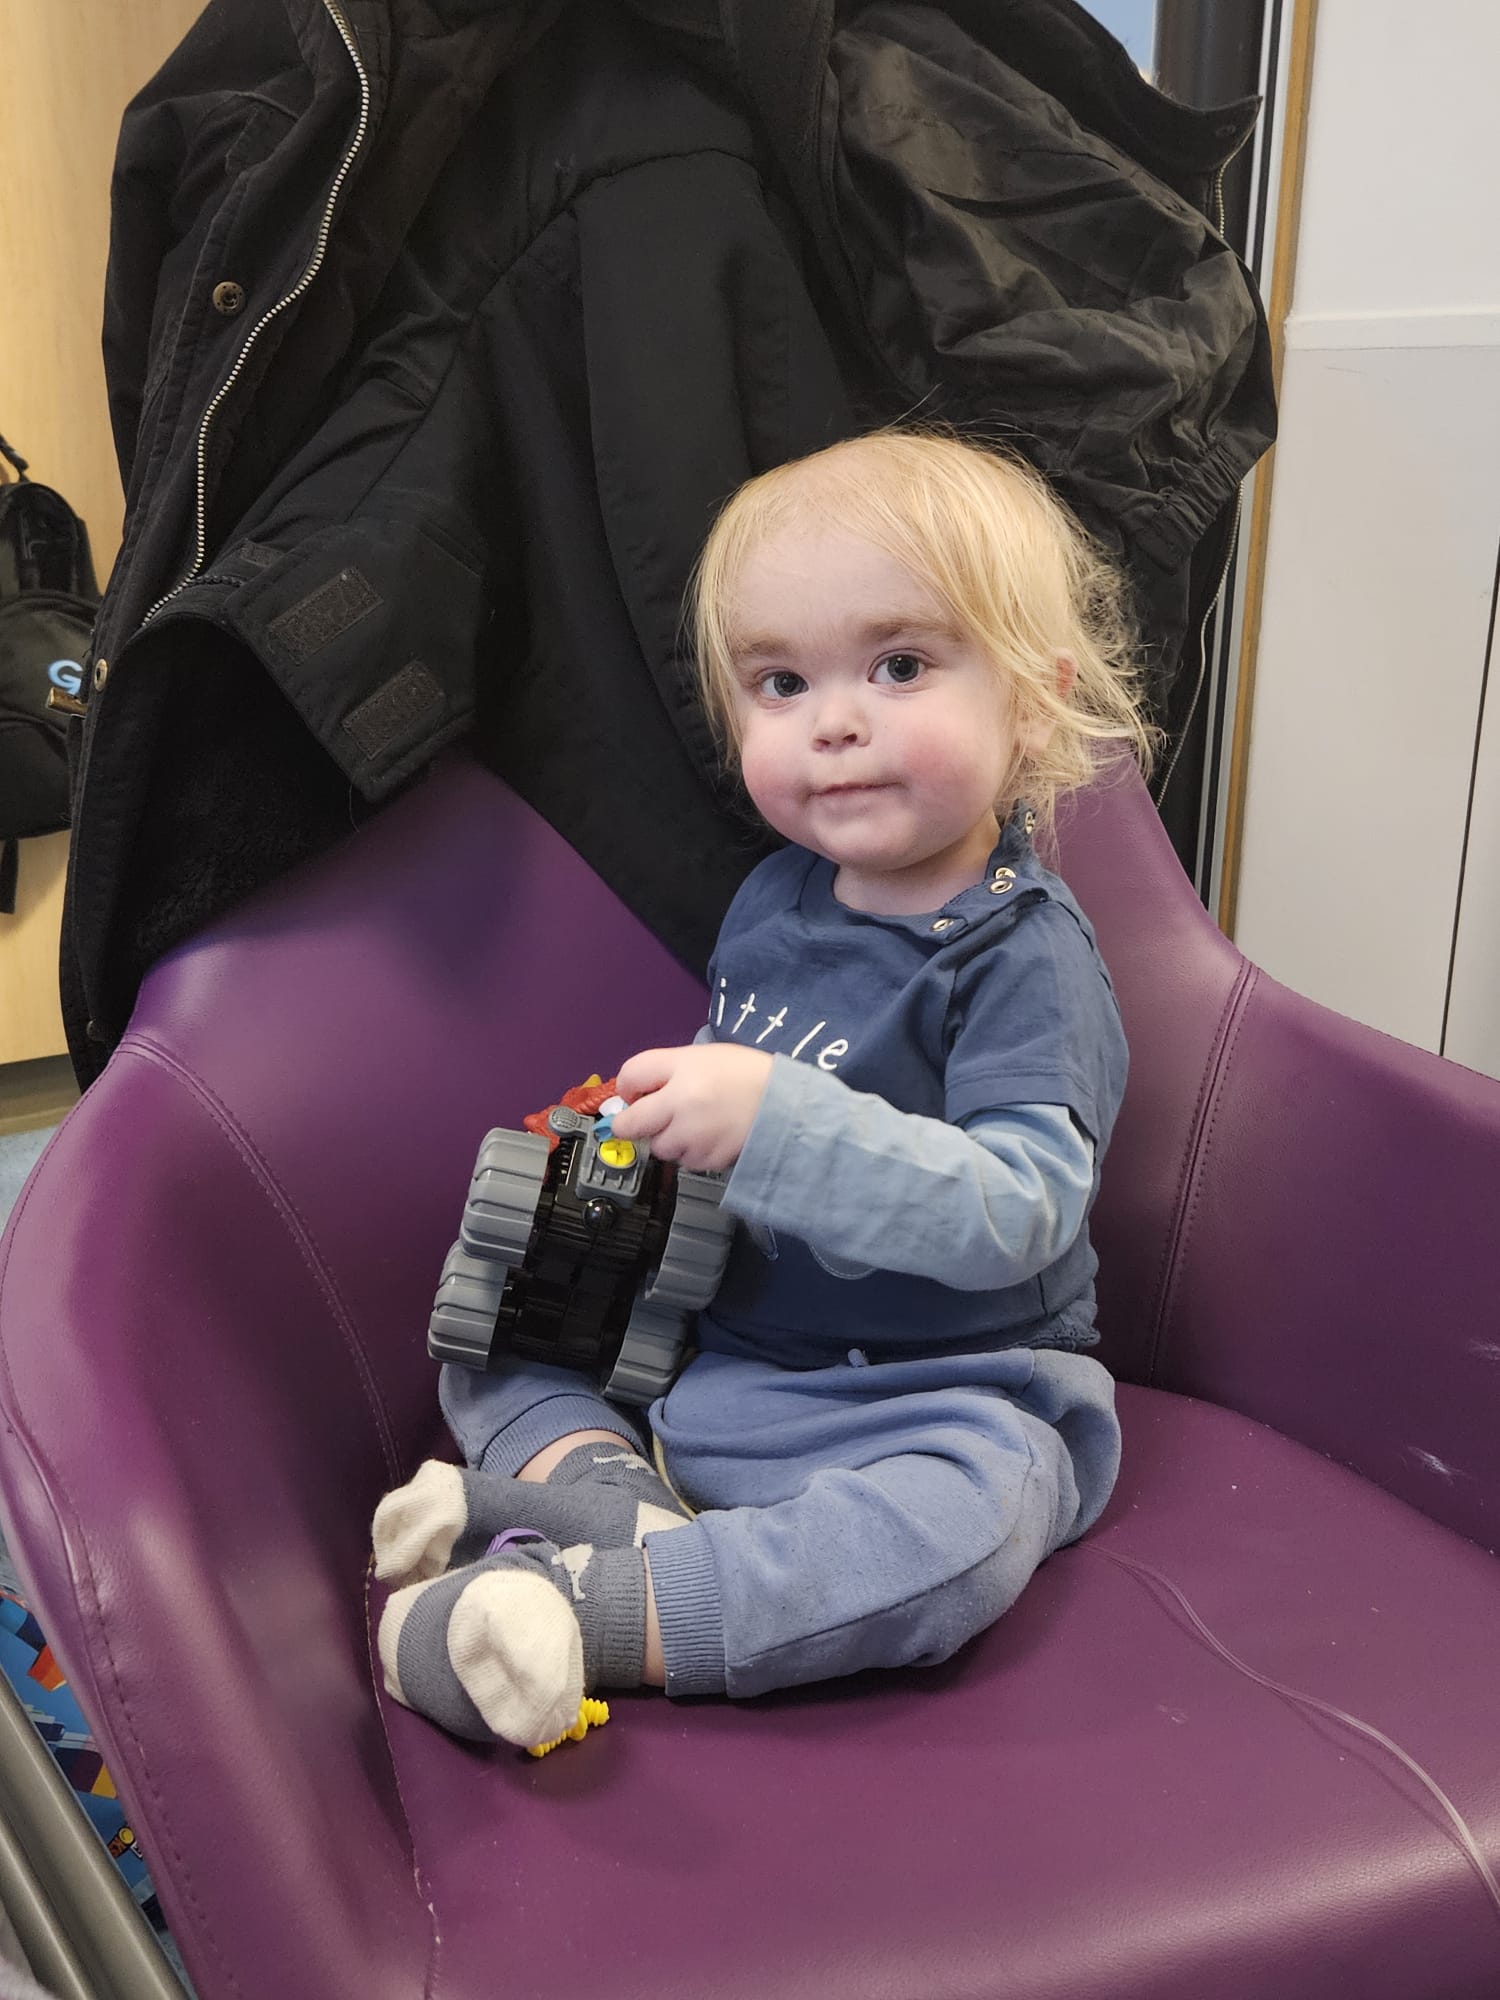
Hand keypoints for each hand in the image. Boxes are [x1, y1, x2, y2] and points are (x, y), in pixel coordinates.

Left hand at [611, 1043, 772, 1171]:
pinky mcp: (708, 1159)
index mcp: (683, 1069)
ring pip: (659, 1147)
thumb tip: (638, 1092)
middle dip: (632, 1124)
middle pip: (630, 1124)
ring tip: (693, 1125)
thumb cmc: (747, 1074)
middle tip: (646, 1120)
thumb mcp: (704, 1056)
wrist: (788, 1102)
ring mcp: (694, 1135)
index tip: (634, 1093)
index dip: (627, 1087)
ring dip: (668, 1139)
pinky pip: (685, 1161)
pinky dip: (692, 1152)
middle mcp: (682, 1103)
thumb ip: (668, 1071)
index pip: (630, 1076)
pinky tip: (710, 1136)